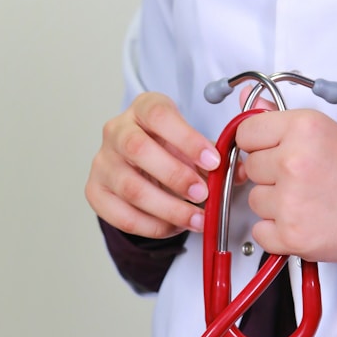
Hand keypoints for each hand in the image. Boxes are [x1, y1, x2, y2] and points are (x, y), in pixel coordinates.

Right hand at [85, 92, 220, 238]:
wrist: (138, 163)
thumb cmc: (167, 148)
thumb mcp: (192, 144)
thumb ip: (216, 157)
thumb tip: (241, 172)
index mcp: (142, 109)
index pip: (159, 115)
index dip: (187, 139)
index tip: (213, 161)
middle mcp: (116, 131)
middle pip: (138, 150)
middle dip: (175, 176)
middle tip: (203, 194)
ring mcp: (103, 162)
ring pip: (130, 188)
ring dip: (168, 208)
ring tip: (196, 219)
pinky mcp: (95, 192)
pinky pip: (122, 216)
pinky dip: (152, 226)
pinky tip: (174, 226)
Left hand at [235, 108, 336, 263]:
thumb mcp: (324, 131)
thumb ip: (278, 118)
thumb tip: (247, 101)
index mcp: (303, 128)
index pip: (247, 132)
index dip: (259, 144)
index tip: (273, 151)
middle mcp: (294, 162)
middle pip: (252, 168)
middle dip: (272, 175)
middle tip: (305, 179)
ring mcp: (291, 201)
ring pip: (255, 201)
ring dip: (275, 205)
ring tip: (309, 201)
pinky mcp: (291, 234)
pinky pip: (260, 232)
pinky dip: (277, 233)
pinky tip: (303, 221)